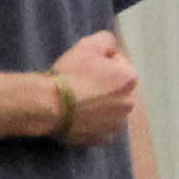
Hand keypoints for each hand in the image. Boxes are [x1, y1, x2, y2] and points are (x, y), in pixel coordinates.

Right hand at [46, 31, 138, 147]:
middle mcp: (129, 103)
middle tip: (79, 85)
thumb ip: (106, 39)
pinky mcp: (101, 139)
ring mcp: (115, 124)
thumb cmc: (70, 74)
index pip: (117, 64)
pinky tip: (80, 119)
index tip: (83, 67)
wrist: (48, 105)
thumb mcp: (87, 45)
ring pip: (110, 110)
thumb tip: (110, 47)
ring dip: (100, 106)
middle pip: (115, 89)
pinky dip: (93, 125)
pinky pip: (101, 130)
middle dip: (103, 86)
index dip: (99, 63)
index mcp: (129, 79)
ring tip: (77, 104)